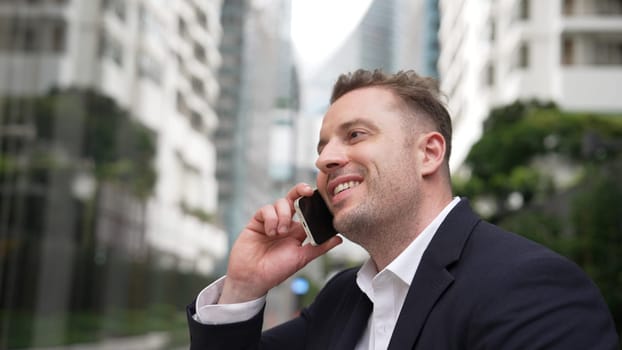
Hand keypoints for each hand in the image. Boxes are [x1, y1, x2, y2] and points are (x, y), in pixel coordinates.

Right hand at [219, 183, 342, 303]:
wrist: (253, 278)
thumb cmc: (276, 270)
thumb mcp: (302, 258)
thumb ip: (320, 247)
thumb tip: (339, 239)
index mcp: (297, 231)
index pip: (307, 210)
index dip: (312, 202)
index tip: (319, 197)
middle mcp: (285, 223)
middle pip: (294, 198)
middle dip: (300, 191)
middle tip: (307, 192)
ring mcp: (270, 221)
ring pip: (280, 202)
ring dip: (283, 215)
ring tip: (281, 232)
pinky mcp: (257, 221)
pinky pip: (265, 209)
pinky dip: (271, 218)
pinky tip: (270, 232)